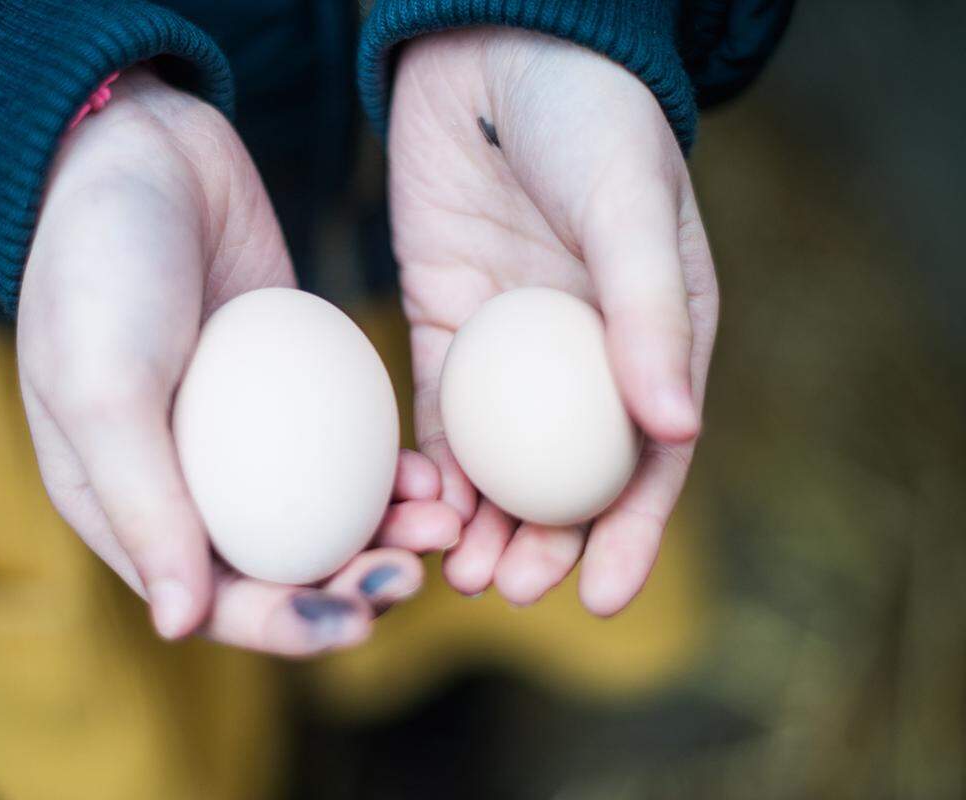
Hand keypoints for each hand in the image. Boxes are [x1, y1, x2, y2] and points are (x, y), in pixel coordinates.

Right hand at [19, 69, 458, 655]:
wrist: (142, 153)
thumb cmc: (97, 271)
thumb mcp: (100, 387)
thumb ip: (142, 504)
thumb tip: (182, 624)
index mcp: (126, 506)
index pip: (210, 600)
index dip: (285, 628)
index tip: (359, 622)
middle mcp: (189, 482)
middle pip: (281, 568)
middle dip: (351, 587)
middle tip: (415, 573)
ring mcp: (247, 435)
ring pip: (326, 514)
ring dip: (385, 533)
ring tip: (443, 526)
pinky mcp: (296, 384)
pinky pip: (349, 446)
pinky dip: (389, 469)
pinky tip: (431, 473)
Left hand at [387, 29, 717, 614]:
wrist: (492, 50)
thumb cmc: (586, 118)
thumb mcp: (629, 209)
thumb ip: (649, 314)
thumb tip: (677, 430)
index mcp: (653, 338)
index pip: (649, 460)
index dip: (630, 537)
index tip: (599, 601)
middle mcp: (580, 356)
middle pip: (566, 477)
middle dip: (543, 546)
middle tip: (504, 591)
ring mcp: (508, 347)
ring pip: (497, 459)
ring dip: (479, 522)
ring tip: (452, 572)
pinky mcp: (442, 322)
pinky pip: (435, 411)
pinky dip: (429, 464)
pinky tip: (413, 506)